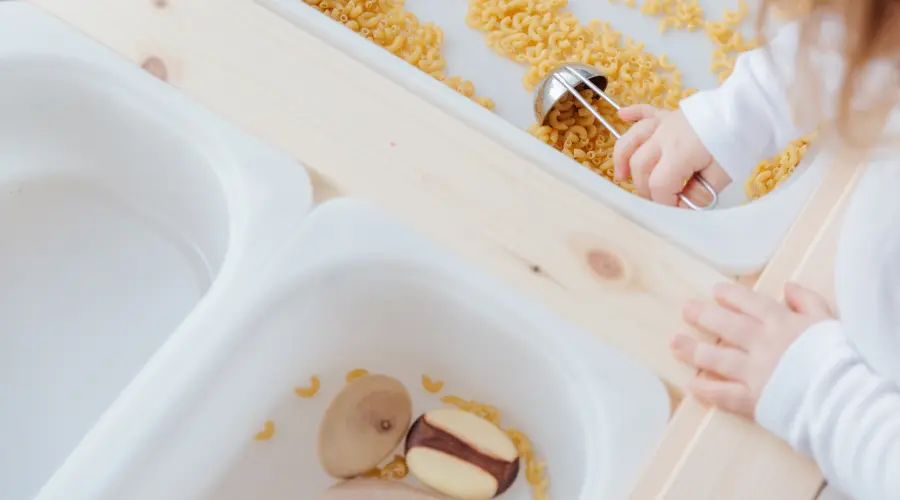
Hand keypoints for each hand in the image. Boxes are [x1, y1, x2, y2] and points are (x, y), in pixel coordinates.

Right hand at [612, 105, 731, 206]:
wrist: (751, 107)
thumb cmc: (739, 141)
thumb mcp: (723, 175)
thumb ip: (700, 194)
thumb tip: (683, 206)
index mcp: (679, 153)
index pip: (659, 184)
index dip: (664, 201)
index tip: (677, 208)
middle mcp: (664, 137)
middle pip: (640, 166)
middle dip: (645, 188)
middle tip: (660, 198)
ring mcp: (664, 123)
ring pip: (632, 140)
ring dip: (622, 158)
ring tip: (621, 176)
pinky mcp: (670, 114)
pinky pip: (645, 112)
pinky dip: (632, 114)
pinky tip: (621, 115)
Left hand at [670, 282, 833, 417]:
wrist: (843, 398)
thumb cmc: (840, 359)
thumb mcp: (829, 321)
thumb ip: (808, 301)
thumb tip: (787, 287)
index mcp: (781, 323)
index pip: (750, 303)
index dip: (731, 295)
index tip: (716, 291)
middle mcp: (762, 344)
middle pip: (725, 325)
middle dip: (703, 315)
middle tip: (686, 308)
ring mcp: (754, 372)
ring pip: (716, 357)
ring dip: (693, 349)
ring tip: (674, 342)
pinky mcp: (752, 398)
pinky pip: (723, 394)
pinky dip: (706, 389)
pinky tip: (691, 384)